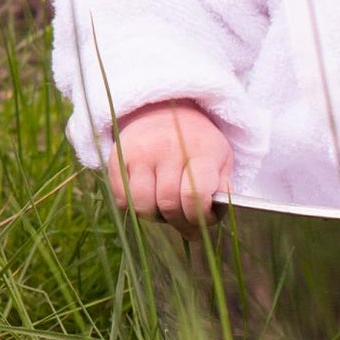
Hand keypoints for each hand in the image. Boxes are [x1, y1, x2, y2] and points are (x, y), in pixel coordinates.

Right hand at [108, 101, 232, 236]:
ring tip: (163, 206)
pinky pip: (121, 199)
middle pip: (168, 204)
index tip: (201, 218)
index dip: (198, 217)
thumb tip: (201, 230)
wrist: (166, 109)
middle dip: (177, 220)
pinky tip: (146, 195)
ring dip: (154, 216)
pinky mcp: (118, 155)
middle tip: (182, 217)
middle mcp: (169, 147)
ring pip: (142, 205)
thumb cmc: (198, 143)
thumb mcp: (220, 160)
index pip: (194, 195)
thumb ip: (220, 193)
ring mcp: (141, 151)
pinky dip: (133, 206)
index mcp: (201, 149)